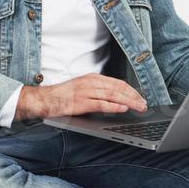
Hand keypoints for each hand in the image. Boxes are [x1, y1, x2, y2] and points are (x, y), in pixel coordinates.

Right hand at [16, 74, 147, 121]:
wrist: (44, 99)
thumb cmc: (62, 96)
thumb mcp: (81, 88)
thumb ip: (97, 91)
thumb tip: (115, 98)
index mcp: (92, 78)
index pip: (117, 83)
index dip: (131, 90)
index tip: (140, 97)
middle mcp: (90, 82)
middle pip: (118, 88)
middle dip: (134, 96)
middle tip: (144, 104)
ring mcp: (86, 92)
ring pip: (113, 95)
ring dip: (129, 102)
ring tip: (139, 107)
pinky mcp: (81, 102)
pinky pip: (101, 104)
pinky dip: (114, 106)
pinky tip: (123, 109)